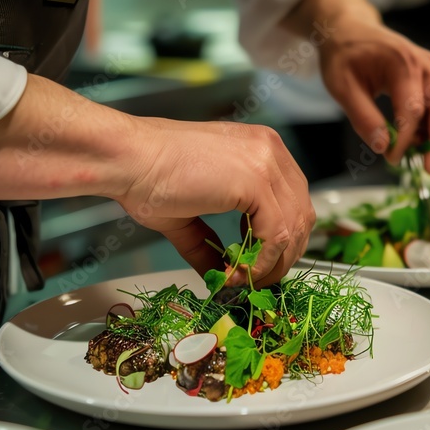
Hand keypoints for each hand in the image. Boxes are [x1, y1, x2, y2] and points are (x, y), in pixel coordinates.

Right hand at [0, 76, 311, 286]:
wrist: (127, 159)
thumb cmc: (148, 176)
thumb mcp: (192, 213)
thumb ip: (213, 244)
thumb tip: (220, 277)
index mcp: (261, 148)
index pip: (293, 201)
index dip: (279, 240)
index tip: (256, 265)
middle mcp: (271, 150)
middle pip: (302, 216)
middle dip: (282, 256)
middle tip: (254, 280)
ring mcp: (267, 163)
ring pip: (293, 229)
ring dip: (269, 264)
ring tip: (239, 280)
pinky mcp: (256, 181)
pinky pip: (276, 235)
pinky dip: (259, 262)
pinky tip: (235, 273)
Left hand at [282, 0, 429, 173]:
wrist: (351, 30)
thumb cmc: (344, 56)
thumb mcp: (341, 87)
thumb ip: (362, 117)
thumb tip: (383, 148)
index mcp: (403, 63)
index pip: (413, 111)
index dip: (406, 141)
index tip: (391, 159)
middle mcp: (427, 66)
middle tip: (423, 170)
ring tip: (415, 153)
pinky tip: (417, 139)